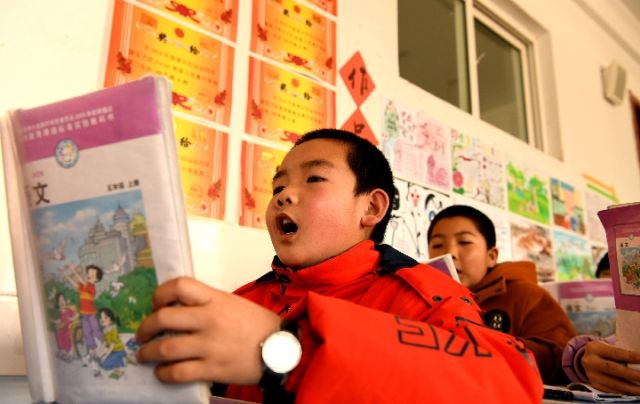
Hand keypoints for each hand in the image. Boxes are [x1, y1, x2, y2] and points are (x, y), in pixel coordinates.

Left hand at [136, 277, 281, 384]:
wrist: (281, 349)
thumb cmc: (258, 325)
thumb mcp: (233, 303)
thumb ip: (208, 304)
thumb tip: (179, 309)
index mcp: (215, 299)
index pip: (179, 286)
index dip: (160, 294)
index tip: (156, 304)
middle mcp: (209, 320)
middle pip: (163, 319)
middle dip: (145, 328)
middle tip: (142, 335)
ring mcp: (209, 346)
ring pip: (165, 349)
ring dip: (147, 353)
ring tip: (144, 355)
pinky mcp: (212, 369)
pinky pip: (178, 372)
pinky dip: (163, 374)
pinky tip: (162, 372)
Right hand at [582, 340, 639, 394]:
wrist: (585, 360)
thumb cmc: (603, 353)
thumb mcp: (607, 348)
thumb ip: (620, 354)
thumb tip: (638, 362)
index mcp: (594, 348)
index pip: (616, 353)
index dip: (631, 357)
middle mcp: (590, 362)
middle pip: (614, 369)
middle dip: (633, 374)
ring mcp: (592, 375)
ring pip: (614, 383)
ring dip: (632, 388)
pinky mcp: (595, 385)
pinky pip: (612, 391)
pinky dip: (625, 392)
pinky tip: (634, 392)